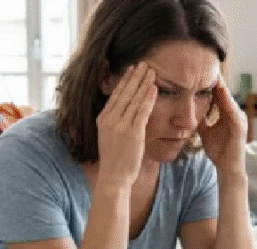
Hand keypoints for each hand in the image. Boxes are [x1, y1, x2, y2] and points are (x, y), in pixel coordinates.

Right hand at [96, 62, 156, 188]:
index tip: (131, 69)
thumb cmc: (113, 159)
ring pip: (134, 99)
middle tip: (144, 64)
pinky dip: (148, 98)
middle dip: (135, 77)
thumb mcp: (108, 136)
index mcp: (102, 119)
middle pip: (125, 93)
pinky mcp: (133, 133)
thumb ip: (114, 122)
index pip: (115, 94)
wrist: (113, 177)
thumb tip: (124, 110)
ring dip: (144, 83)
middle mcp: (110, 120)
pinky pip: (142, 111)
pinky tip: (154, 88)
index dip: (124, 80)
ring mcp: (121, 126)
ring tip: (151, 71)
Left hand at [198, 75, 247, 181]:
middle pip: (224, 93)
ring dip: (221, 87)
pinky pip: (232, 111)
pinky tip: (220, 92)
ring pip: (228, 99)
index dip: (211, 83)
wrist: (228, 169)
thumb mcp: (205, 132)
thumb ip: (201, 120)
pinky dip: (226, 101)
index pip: (218, 95)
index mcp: (227, 114)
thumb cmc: (219, 151)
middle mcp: (234, 113)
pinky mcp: (239, 127)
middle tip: (208, 65)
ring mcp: (239, 119)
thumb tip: (189, 110)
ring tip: (214, 74)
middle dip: (217, 80)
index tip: (201, 70)